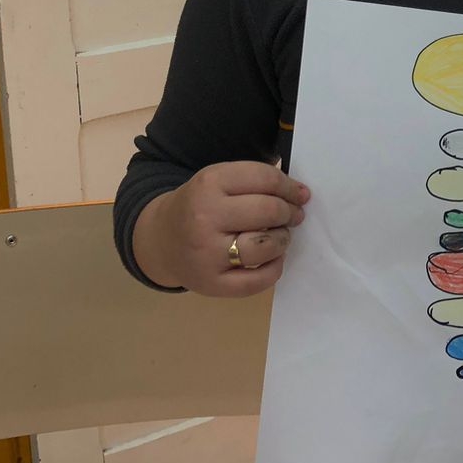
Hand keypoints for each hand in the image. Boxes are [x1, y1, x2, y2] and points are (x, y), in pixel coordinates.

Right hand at [133, 161, 309, 295]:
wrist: (161, 240)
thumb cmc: (199, 206)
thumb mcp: (217, 181)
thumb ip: (254, 181)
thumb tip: (300, 194)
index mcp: (209, 184)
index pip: (264, 179)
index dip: (290, 187)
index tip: (300, 194)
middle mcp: (205, 217)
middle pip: (268, 210)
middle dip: (290, 212)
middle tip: (293, 216)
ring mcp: (207, 254)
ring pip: (265, 246)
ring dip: (282, 239)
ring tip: (279, 236)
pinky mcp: (212, 283)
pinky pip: (258, 280)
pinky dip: (274, 268)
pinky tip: (272, 258)